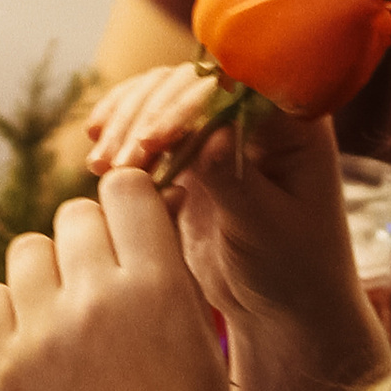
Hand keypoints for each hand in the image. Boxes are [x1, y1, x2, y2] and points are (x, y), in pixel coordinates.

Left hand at [0, 170, 234, 390]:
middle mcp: (96, 297)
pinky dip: (9, 309)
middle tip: (102, 282)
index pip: (125, 187)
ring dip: (49, 271)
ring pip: (28, 249)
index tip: (132, 228)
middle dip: (91, 239)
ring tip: (67, 313)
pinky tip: (34, 337)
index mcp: (158, 286)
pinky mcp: (2, 367)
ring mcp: (43, 332)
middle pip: (74, 213)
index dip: (129, 204)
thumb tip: (141, 214)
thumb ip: (167, 273)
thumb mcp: (200, 340)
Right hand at [85, 65, 369, 344]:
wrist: (281, 306)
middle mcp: (257, 113)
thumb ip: (235, 180)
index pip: (234, 86)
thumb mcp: (264, 228)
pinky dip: (122, 134)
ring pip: (164, 97)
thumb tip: (208, 133)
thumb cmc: (292, 269)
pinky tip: (97, 153)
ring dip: (126, 124)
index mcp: (293, 123)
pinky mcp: (192, 153)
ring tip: (101, 167)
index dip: (186, 104)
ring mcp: (222, 129)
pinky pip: (151, 125)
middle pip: (191, 84)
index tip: (150, 141)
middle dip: (146, 117)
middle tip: (117, 164)